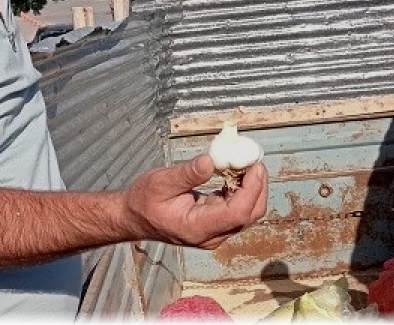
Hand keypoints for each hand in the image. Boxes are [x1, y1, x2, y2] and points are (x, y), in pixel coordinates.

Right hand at [123, 154, 267, 248]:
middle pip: (249, 214)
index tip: (254, 165)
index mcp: (197, 228)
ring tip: (244, 161)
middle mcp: (211, 235)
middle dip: (258, 186)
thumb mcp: (160, 182)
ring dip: (252, 186)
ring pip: (247, 212)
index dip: (252, 189)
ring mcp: (215, 232)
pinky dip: (242, 189)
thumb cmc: (144, 201)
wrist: (135, 217)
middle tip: (253, 158)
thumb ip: (187, 174)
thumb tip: (211, 161)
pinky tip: (235, 171)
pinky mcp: (216, 224)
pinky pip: (238, 208)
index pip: (237, 213)